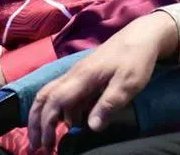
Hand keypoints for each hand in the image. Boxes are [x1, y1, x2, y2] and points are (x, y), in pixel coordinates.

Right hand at [27, 12, 179, 152]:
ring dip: (47, 116)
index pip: (55, 101)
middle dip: (36, 121)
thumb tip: (91, 127)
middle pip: (45, 96)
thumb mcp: (128, 83)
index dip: (47, 124)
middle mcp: (74, 74)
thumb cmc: (136, 58)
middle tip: (35, 145)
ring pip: (52, 94)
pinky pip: (65, 93)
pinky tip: (71, 123)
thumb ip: (109, 104)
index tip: (46, 144)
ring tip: (50, 139)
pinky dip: (61, 110)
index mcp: (82, 77)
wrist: (143, 35)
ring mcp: (78, 73)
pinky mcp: (85, 75)